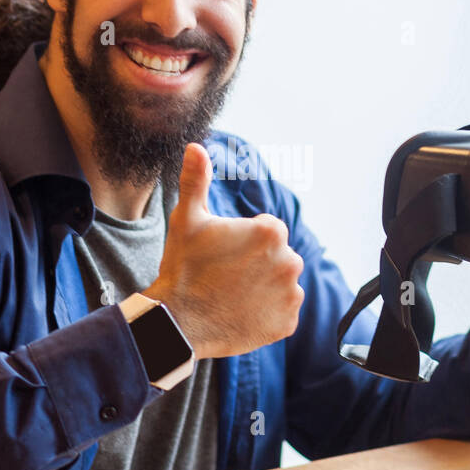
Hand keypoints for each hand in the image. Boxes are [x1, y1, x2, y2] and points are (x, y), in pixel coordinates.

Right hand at [145, 143, 305, 359]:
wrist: (179, 323)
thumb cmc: (183, 267)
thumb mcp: (187, 219)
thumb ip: (196, 180)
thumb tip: (195, 146)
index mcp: (271, 231)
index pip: (266, 230)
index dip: (242, 240)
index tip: (222, 253)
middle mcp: (291, 260)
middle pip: (276, 256)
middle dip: (256, 263)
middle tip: (225, 276)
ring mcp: (291, 294)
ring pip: (280, 283)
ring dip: (264, 287)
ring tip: (232, 295)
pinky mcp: (288, 322)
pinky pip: (282, 311)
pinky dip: (267, 312)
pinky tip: (241, 313)